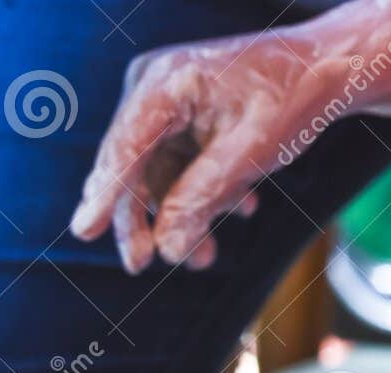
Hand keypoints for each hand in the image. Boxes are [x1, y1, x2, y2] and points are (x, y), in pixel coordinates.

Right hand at [71, 3, 390, 272]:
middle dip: (141, 220)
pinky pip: (170, 170)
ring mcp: (160, 107)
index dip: (105, 191)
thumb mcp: (251, 151)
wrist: (328, 66)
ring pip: (148, 177)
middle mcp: (153, 90)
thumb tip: (165, 250)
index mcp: (168, 82)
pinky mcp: (173, 123)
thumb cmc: (295, 95)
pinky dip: (196, 197)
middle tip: (141, 265)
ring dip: (176, 218)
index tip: (85, 230)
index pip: (126, 145)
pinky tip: (238, 209)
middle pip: (128, 167)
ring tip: (205, 256)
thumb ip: (201, 198)